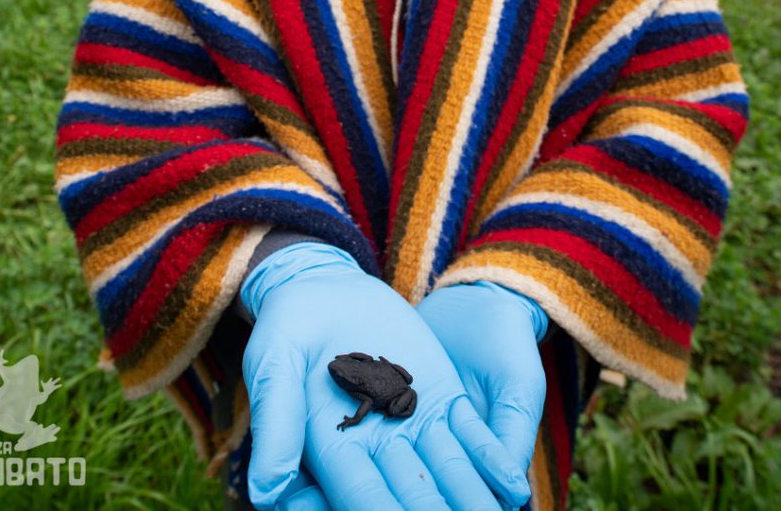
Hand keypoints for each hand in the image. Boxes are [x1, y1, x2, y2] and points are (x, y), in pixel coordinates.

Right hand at [240, 243, 531, 510]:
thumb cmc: (287, 329)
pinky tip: (514, 484)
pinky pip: (469, 437)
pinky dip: (490, 460)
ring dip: (470, 500)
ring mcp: (411, 426)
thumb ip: (276, 421)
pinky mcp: (440, 402)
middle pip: (411, 497)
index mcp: (331, 453)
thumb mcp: (273, 364)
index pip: (359, 497)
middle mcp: (376, 450)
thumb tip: (266, 490)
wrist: (325, 290)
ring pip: (447, 474)